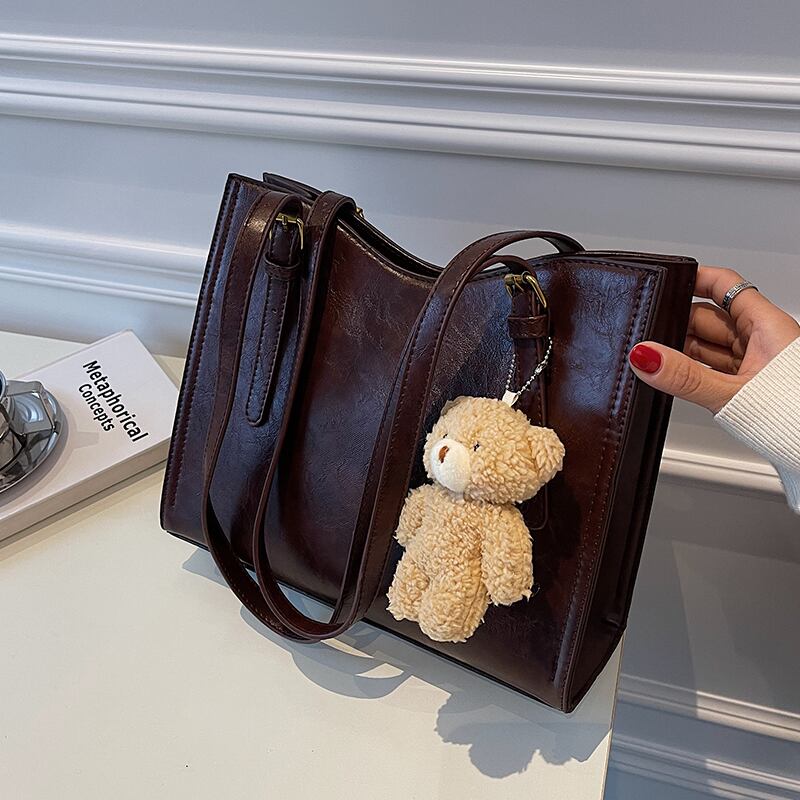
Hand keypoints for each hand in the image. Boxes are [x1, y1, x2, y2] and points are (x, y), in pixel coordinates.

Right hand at [628, 266, 799, 413]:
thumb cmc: (796, 419)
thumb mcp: (731, 394)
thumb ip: (684, 377)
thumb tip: (645, 356)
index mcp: (768, 326)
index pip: (725, 284)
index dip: (695, 278)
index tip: (665, 281)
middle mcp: (764, 339)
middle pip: (710, 316)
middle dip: (678, 324)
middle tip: (650, 336)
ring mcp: (758, 362)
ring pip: (711, 344)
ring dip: (685, 351)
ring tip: (660, 362)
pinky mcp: (752, 383)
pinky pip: (715, 367)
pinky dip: (695, 371)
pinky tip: (679, 380)